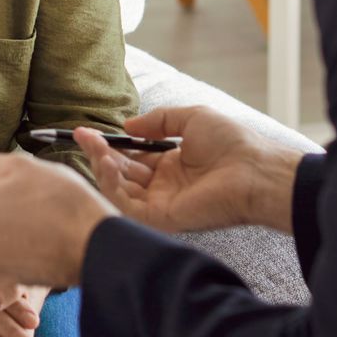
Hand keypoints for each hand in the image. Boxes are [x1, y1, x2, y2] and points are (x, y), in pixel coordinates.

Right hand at [77, 107, 301, 233]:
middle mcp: (163, 187)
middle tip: (82, 135)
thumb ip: (159, 121)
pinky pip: (126, 205)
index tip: (89, 131)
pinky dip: (112, 185)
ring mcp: (160, 203)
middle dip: (99, 153)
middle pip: (120, 173)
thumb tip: (128, 126)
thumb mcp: (192, 118)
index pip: (132, 158)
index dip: (110, 145)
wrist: (255, 170)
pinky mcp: (161, 217)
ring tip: (94, 145)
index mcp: (172, 167)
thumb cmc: (233, 144)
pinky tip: (109, 164)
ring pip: (118, 189)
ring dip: (102, 166)